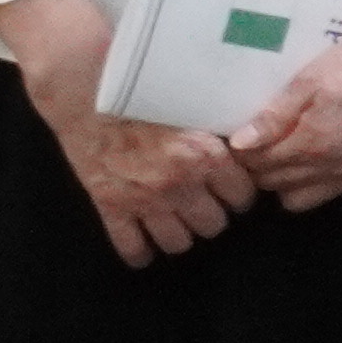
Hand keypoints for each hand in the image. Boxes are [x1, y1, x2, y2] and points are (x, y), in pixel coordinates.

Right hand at [0, 0, 257, 264]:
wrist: (89, 92)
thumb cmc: (146, 90)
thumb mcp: (195, 104)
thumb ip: (222, 128)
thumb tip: (251, 139)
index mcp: (206, 155)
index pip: (243, 197)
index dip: (239, 195)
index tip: (234, 191)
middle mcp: (179, 183)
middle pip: (214, 226)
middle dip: (213, 216)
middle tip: (205, 203)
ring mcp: (144, 200)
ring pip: (179, 243)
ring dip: (181, 234)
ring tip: (178, 221)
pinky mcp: (111, 207)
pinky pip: (132, 248)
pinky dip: (140, 252)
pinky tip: (145, 246)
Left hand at [229, 0, 341, 209]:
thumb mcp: (309, 80)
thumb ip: (275, 116)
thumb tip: (239, 144)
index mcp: (312, 144)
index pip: (256, 164)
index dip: (242, 150)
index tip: (237, 135)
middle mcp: (331, 168)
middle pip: (272, 183)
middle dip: (257, 166)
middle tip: (256, 141)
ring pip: (295, 197)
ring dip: (282, 179)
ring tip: (282, 151)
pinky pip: (326, 194)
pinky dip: (311, 182)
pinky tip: (313, 157)